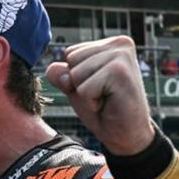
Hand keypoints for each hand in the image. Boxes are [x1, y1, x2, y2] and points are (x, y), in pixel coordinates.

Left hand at [46, 36, 154, 155]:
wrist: (126, 134)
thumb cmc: (104, 110)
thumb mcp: (76, 88)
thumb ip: (61, 74)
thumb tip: (52, 69)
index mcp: (111, 44)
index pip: (70, 53)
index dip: (76, 77)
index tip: (98, 87)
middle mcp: (119, 45)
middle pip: (71, 60)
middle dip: (80, 84)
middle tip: (103, 94)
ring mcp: (121, 56)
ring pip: (75, 74)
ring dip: (86, 94)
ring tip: (106, 98)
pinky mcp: (120, 72)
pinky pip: (83, 89)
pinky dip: (91, 102)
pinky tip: (109, 103)